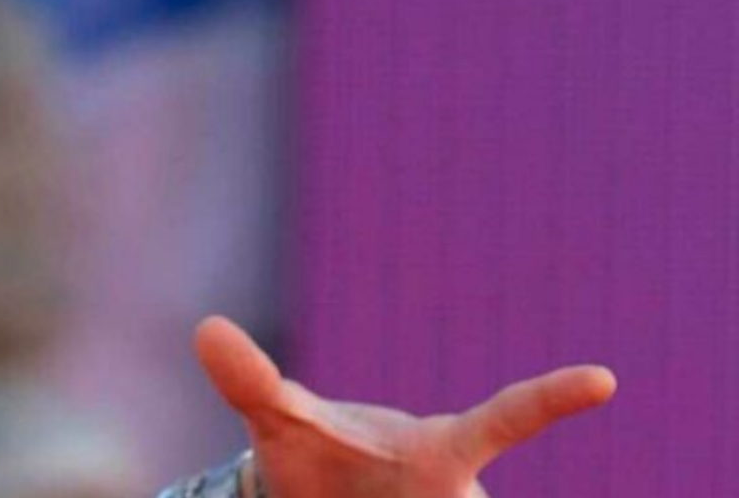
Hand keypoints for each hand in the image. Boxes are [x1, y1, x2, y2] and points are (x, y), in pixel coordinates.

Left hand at [194, 316, 614, 496]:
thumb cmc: (314, 457)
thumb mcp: (278, 420)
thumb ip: (249, 380)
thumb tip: (203, 325)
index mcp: (441, 453)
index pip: (502, 418)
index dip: (550, 398)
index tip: (605, 376)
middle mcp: (465, 497)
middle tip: (379, 488)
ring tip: (362, 496)